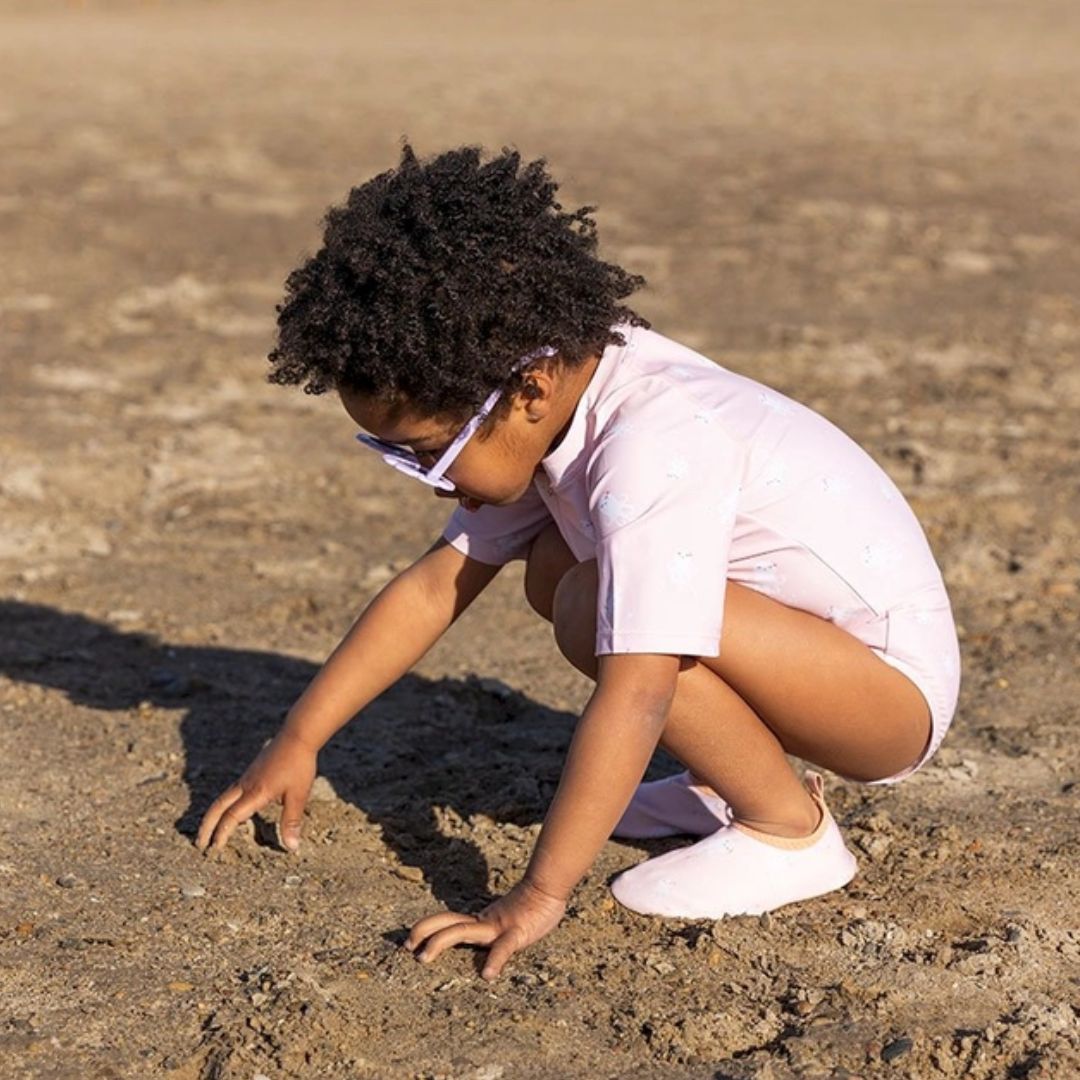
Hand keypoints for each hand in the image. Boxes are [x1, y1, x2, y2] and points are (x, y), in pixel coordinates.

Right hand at [196, 730, 316, 852]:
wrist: (297, 735)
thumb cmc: (299, 765)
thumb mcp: (298, 795)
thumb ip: (291, 821)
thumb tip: (291, 847)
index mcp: (255, 793)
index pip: (232, 817)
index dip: (222, 833)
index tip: (215, 848)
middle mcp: (245, 785)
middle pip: (218, 806)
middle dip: (207, 826)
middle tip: (199, 843)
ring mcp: (246, 777)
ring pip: (222, 798)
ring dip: (213, 815)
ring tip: (209, 830)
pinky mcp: (251, 772)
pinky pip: (231, 791)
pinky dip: (224, 805)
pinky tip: (230, 810)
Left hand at [405, 879, 566, 980]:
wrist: (547, 889)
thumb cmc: (529, 907)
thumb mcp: (505, 921)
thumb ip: (493, 929)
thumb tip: (482, 937)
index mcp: (481, 922)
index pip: (448, 921)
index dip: (426, 928)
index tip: (408, 940)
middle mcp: (484, 923)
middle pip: (448, 922)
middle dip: (424, 932)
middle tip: (406, 947)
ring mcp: (498, 927)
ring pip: (462, 931)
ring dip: (439, 942)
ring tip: (424, 957)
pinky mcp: (516, 932)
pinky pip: (503, 948)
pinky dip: (495, 960)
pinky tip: (487, 975)